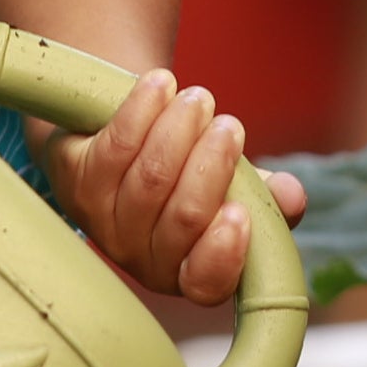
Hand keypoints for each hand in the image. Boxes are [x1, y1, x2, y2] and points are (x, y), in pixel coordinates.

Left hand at [48, 67, 306, 307]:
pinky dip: (141, 111)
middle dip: (211, 167)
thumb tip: (291, 197)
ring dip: (178, 131)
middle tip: (230, 125)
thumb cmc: (189, 174)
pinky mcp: (75, 184)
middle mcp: (143, 260)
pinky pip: (114, 148)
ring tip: (199, 98)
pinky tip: (160, 83)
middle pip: (181, 219)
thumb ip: (265, 197)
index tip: (240, 213)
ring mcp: (104, 225)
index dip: (223, 254)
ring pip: (149, 179)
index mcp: (188, 271)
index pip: (205, 282)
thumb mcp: (234, 187)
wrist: (119, 142)